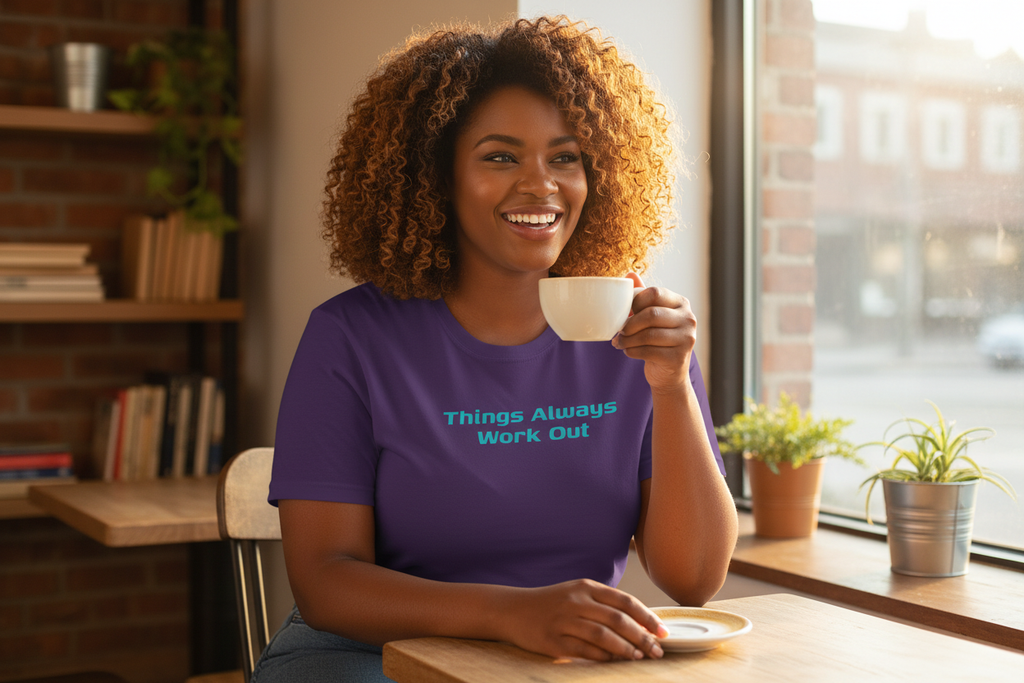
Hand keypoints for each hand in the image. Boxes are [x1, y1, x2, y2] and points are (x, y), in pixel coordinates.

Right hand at [501, 579, 667, 660]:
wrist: (513, 610)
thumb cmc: (552, 603)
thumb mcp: (577, 593)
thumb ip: (604, 604)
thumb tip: (640, 624)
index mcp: (586, 587)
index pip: (624, 601)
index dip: (647, 617)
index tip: (663, 632)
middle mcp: (576, 601)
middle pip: (617, 620)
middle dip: (642, 637)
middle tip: (657, 651)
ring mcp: (564, 621)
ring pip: (603, 636)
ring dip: (625, 649)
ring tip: (639, 658)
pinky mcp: (553, 641)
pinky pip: (584, 651)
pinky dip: (602, 658)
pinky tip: (614, 663)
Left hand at [613, 273, 696, 392]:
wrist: (669, 373)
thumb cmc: (658, 340)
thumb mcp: (652, 316)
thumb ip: (643, 296)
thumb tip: (629, 274)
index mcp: (681, 303)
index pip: (655, 293)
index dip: (635, 301)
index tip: (625, 312)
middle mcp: (688, 319)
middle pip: (651, 314)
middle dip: (630, 323)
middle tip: (619, 330)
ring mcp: (686, 339)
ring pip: (648, 334)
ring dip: (628, 339)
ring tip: (619, 342)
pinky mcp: (678, 357)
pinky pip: (648, 351)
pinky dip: (632, 351)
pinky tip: (628, 351)